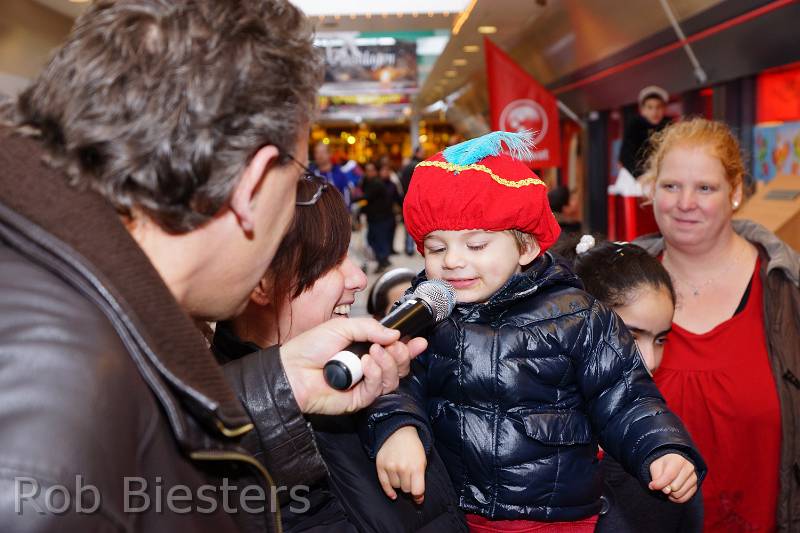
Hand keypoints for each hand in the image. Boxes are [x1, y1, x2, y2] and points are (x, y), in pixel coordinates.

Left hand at [280, 317, 426, 414]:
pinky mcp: (357, 400)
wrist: (290, 369)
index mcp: (364, 349)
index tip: (418, 341)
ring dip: (388, 364)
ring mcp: (363, 385)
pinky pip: (376, 390)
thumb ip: (370, 328)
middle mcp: (367, 368)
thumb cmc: (309, 347)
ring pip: (391, 379)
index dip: (408, 346)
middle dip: (402, 355)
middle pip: (398, 367)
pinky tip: (367, 364)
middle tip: (396, 346)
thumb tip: (394, 333)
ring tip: (374, 352)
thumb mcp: (342, 327)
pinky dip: (375, 375)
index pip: (393, 350)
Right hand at [376, 426, 426, 503]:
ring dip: (399, 484)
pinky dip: (389, 491)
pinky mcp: (380, 465)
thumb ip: (421, 480)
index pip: (417, 491)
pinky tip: (393, 494)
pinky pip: (384, 484)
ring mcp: (390, 466)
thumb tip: (418, 499)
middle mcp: (403, 467)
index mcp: (416, 466)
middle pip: (406, 489)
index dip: (418, 496)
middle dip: (409, 486)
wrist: (399, 432)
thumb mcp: (422, 461)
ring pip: (396, 487)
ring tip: (401, 474)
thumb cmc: (413, 448)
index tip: (418, 498)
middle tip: (409, 477)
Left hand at [648, 453, 697, 502]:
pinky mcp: (695, 487)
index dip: (660, 483)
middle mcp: (689, 468)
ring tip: (667, 487)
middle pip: (675, 487)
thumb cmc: (663, 465)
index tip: (651, 486)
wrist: (672, 464)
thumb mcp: (655, 467)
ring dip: (670, 494)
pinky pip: (684, 499)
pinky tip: (672, 492)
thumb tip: (666, 491)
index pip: (669, 475)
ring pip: (679, 494)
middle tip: (662, 484)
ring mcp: (694, 478)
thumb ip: (657, 478)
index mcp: (678, 460)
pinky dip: (675, 499)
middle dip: (665, 488)